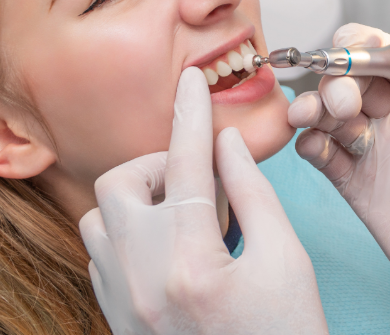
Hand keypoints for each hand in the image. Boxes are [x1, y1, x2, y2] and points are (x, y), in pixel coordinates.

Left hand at [80, 67, 327, 334]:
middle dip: (161, 166)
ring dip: (141, 198)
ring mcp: (123, 304)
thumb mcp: (287, 259)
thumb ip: (253, 192)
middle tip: (203, 180)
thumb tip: (225, 143)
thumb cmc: (289, 333)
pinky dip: (131, 232)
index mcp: (191, 266)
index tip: (192, 79)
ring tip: (187, 214)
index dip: (192, 114)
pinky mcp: (118, 318)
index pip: (186, 166)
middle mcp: (142, 284)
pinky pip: (101, 253)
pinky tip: (172, 243)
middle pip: (120, 185)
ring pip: (100, 218)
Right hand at [289, 15, 389, 334]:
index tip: (354, 56)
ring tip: (317, 118)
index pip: (382, 55)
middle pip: (348, 79)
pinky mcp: (356, 185)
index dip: (361, 49)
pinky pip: (320, 154)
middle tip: (348, 102)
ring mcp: (376, 152)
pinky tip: (318, 147)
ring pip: (327, 113)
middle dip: (338, 81)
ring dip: (315, 107)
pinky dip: (310, 144)